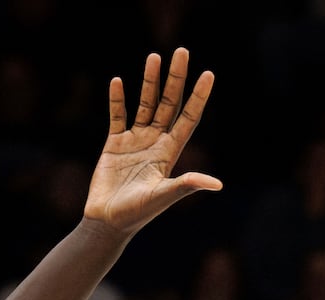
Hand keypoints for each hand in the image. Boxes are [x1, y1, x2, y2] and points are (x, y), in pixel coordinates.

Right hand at [84, 48, 221, 235]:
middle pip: (169, 104)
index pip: (188, 118)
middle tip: (182, 51)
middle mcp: (155, 142)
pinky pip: (117, 116)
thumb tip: (217, 184)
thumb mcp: (163, 197)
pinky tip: (119, 82)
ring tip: (153, 57)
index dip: (198, 97)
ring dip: (149, 82)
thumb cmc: (137, 214)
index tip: (208, 74)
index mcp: (170, 152)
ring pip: (144, 104)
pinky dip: (117, 100)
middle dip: (176, 78)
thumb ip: (187, 185)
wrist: (107, 223)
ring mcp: (135, 142)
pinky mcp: (114, 144)